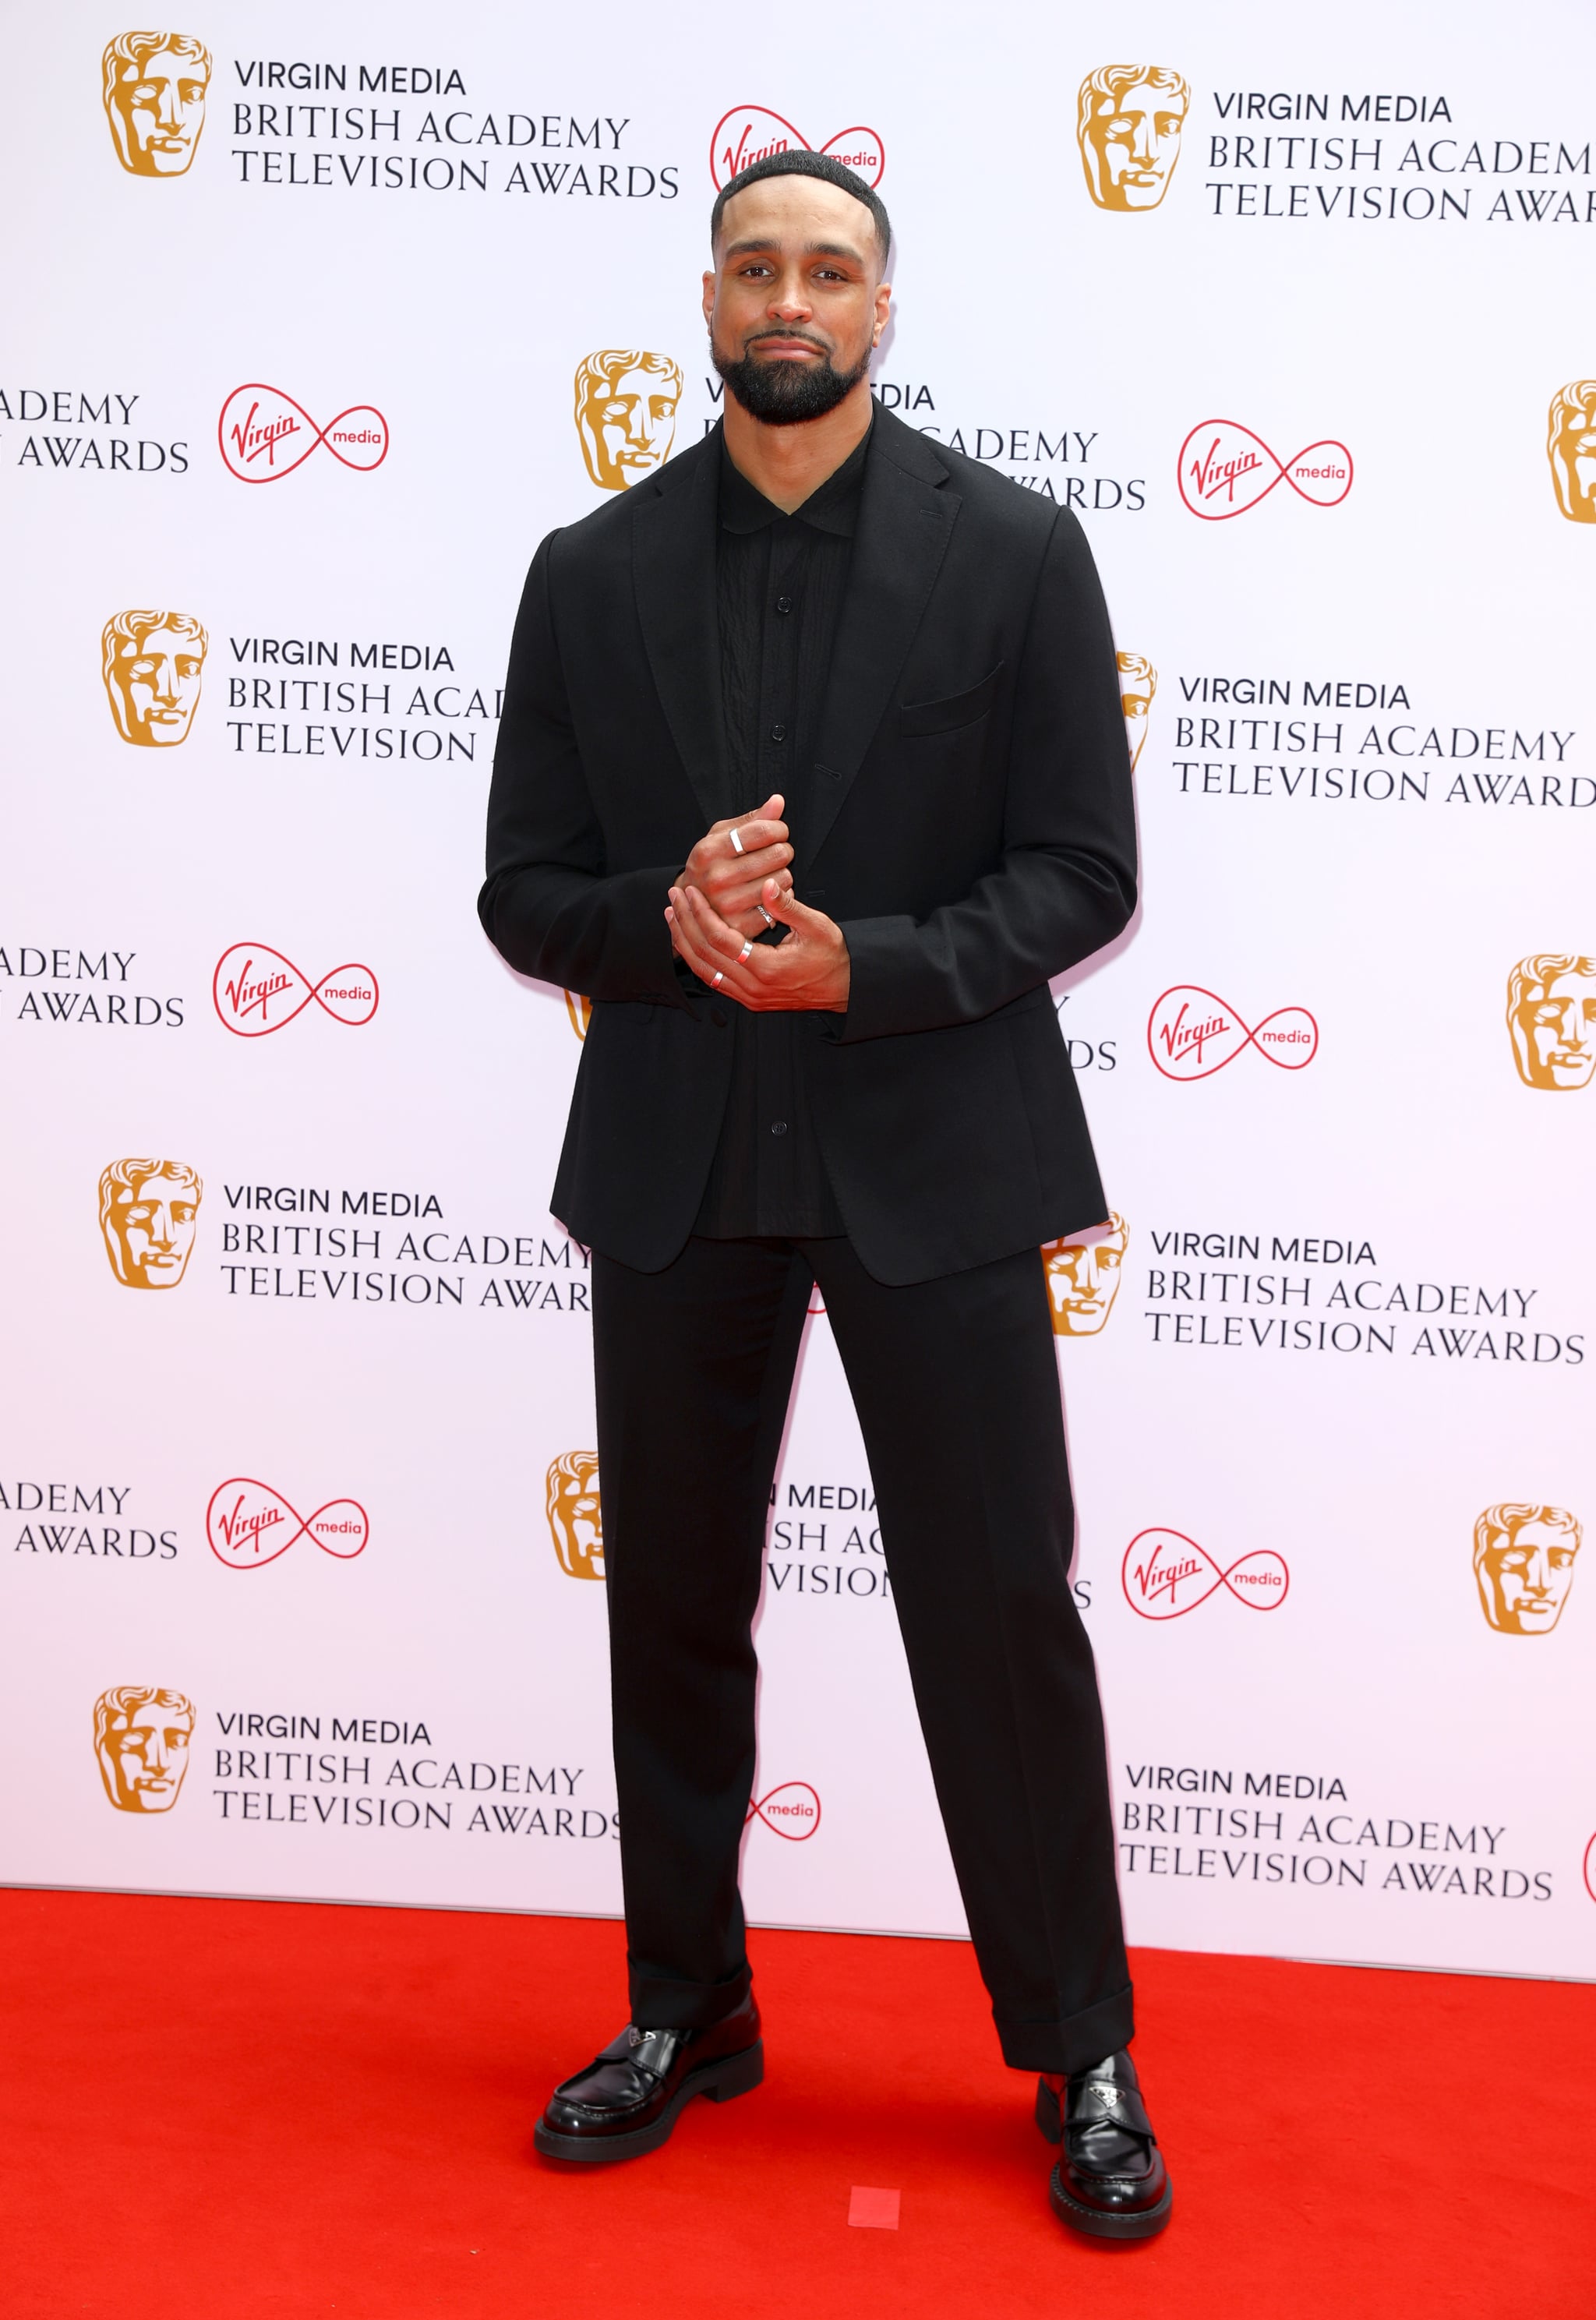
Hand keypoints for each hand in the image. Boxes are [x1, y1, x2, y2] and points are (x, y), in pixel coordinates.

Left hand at [666, 875, 849, 1012]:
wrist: (843, 989)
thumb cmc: (833, 956)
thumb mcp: (818, 927)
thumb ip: (789, 907)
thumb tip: (768, 884)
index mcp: (767, 968)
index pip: (720, 939)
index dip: (701, 913)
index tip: (691, 891)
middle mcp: (753, 987)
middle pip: (704, 955)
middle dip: (685, 923)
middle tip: (674, 896)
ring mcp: (748, 997)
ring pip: (703, 970)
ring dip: (684, 941)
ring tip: (672, 915)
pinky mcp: (748, 999)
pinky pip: (713, 979)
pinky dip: (697, 958)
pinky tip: (688, 939)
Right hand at [678, 794, 793, 939]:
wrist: (691, 905)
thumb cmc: (710, 865)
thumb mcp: (721, 836)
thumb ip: (751, 819)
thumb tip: (778, 802)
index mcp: (709, 851)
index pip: (763, 830)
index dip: (779, 828)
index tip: (778, 833)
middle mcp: (716, 878)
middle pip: (777, 854)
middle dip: (783, 850)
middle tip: (776, 854)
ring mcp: (728, 904)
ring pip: (784, 879)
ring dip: (784, 873)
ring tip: (771, 873)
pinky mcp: (740, 926)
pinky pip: (780, 904)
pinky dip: (781, 896)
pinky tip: (770, 892)